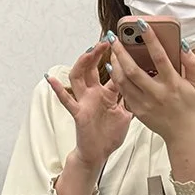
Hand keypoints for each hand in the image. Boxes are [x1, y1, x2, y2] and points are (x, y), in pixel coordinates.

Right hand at [45, 41, 132, 170]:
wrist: (99, 153)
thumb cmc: (110, 135)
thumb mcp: (126, 114)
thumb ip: (131, 100)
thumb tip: (145, 88)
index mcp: (106, 94)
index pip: (111, 71)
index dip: (115, 58)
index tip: (122, 44)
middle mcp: (93, 94)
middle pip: (92, 68)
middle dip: (97, 53)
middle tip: (105, 41)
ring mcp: (84, 102)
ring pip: (78, 78)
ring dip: (82, 64)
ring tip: (87, 52)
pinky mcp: (78, 113)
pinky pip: (66, 100)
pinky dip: (58, 90)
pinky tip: (50, 79)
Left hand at [106, 23, 194, 145]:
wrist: (183, 133)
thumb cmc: (189, 105)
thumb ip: (191, 62)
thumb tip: (182, 44)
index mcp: (172, 84)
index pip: (160, 57)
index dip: (150, 39)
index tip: (142, 24)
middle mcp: (157, 93)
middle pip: (133, 69)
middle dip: (121, 51)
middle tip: (114, 36)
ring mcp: (145, 103)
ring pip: (123, 81)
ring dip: (115, 63)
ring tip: (112, 49)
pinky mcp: (137, 110)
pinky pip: (123, 92)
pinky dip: (116, 78)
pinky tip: (113, 67)